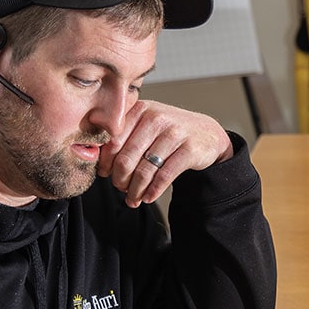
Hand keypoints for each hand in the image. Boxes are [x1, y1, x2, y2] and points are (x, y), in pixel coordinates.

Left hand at [97, 100, 232, 207]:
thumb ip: (125, 137)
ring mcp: (174, 132)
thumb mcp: (146, 126)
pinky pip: (164, 176)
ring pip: (145, 170)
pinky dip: (153, 191)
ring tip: (133, 199)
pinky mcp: (189, 149)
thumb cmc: (169, 133)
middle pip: (126, 158)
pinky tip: (148, 197)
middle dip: (120, 180)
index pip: (113, 141)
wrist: (206, 134)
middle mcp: (155, 117)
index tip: (105, 174)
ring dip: (135, 190)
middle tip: (121, 189)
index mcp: (139, 110)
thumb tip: (101, 165)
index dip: (106, 162)